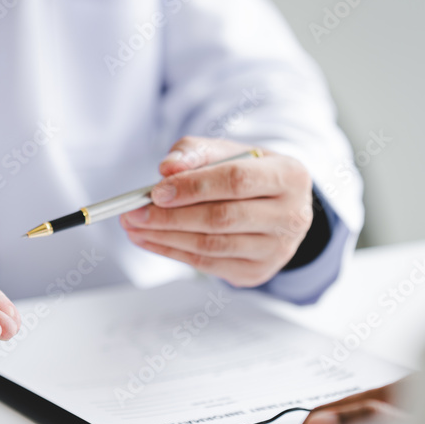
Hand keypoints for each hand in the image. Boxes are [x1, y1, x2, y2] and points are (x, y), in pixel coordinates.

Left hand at [120, 136, 314, 286]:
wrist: (279, 206)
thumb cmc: (250, 172)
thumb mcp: (227, 151)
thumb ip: (195, 152)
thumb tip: (167, 168)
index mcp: (290, 176)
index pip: (236, 181)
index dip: (193, 186)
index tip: (156, 191)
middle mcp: (290, 216)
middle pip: (222, 218)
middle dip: (171, 217)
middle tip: (133, 213)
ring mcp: (276, 249)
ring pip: (211, 246)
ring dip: (164, 238)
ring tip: (134, 226)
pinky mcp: (257, 272)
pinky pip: (207, 264)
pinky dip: (172, 252)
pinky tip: (149, 240)